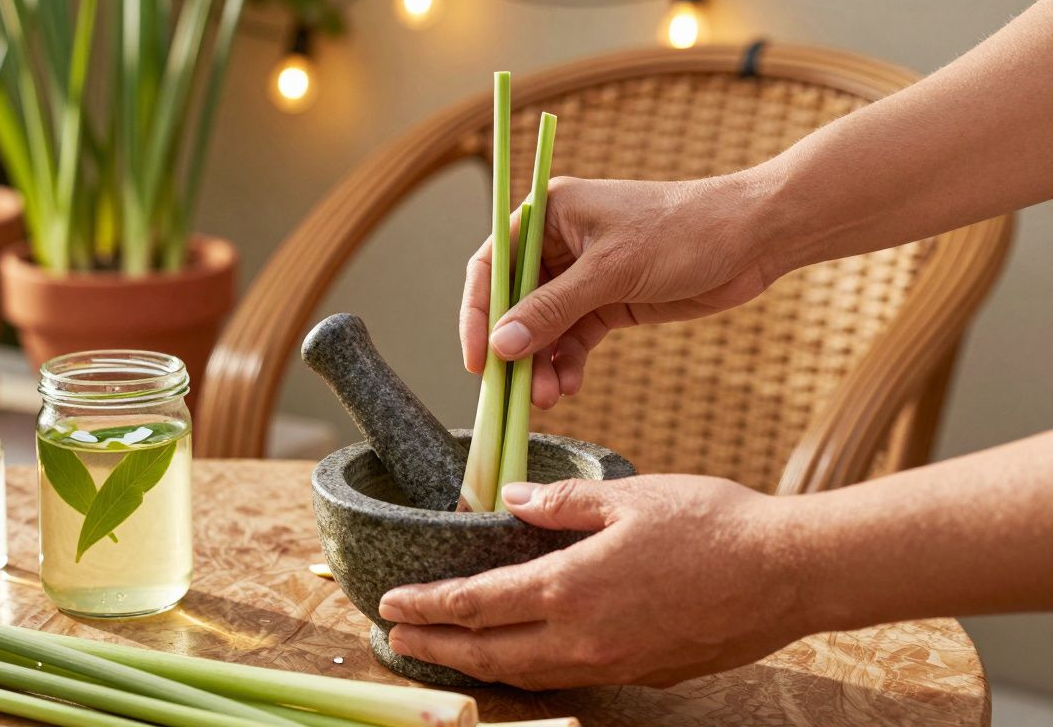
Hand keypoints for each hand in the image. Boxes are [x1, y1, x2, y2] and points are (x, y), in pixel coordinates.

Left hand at [378, 476, 809, 688]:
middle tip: (392, 639)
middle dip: (433, 647)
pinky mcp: (642, 674)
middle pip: (487, 652)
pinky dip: (526, 672)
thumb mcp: (628, 496)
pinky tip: (518, 659)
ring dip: (475, 665)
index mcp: (571, 586)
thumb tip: (510, 500)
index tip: (387, 604)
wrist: (788, 573)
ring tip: (441, 653)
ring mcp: (613, 663)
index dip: (426, 606)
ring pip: (525, 674)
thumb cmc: (712, 523)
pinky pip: (566, 679)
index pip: (475, 604)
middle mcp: (583, 637)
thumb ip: (561, 503)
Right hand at [459, 174, 776, 407]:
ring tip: (549, 397)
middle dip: (515, 349)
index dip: (477, 313)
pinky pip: (573, 338)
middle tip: (517, 390)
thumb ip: (552, 310)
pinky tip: (570, 385)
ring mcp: (583, 275)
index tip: (477, 360)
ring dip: (541, 364)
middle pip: (514, 303)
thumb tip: (501, 345)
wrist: (753, 237)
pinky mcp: (609, 302)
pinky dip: (568, 363)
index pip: (491, 266)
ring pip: (544, 328)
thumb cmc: (683, 231)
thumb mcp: (611, 272)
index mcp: (548, 214)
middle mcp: (558, 243)